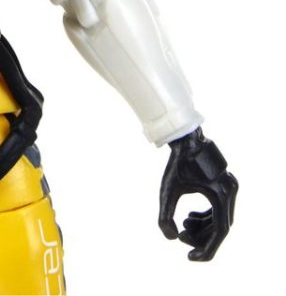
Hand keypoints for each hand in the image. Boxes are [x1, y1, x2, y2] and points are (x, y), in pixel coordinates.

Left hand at [158, 127, 237, 260]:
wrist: (184, 139)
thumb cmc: (175, 163)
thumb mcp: (167, 189)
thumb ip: (164, 215)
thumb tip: (171, 238)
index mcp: (221, 195)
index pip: (219, 232)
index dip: (206, 248)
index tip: (190, 257)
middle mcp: (231, 192)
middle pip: (220, 227)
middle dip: (201, 237)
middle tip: (180, 237)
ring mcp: (230, 188)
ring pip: (220, 218)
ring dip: (202, 227)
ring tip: (182, 227)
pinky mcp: (224, 185)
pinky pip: (218, 208)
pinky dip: (205, 217)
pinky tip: (189, 217)